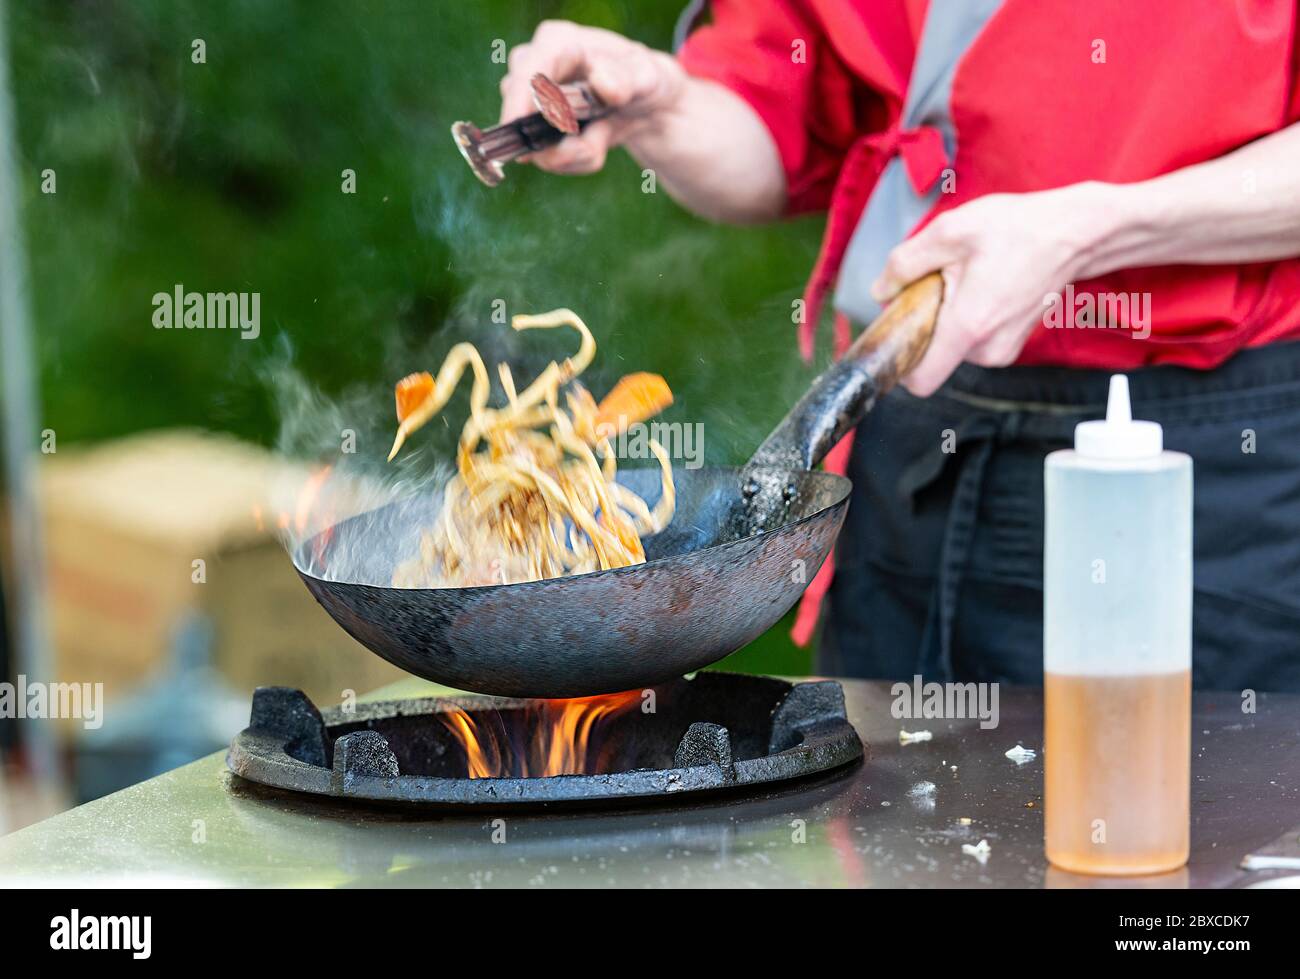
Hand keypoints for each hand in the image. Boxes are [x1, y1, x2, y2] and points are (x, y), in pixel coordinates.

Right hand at [499, 20, 685, 174]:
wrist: (644, 106)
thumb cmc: (643, 80)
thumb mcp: (646, 76)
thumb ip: (626, 78)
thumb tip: (602, 82)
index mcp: (558, 42)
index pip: (528, 70)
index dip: (520, 100)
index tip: (521, 128)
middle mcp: (534, 67)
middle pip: (520, 112)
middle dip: (562, 138)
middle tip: (602, 133)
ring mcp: (529, 99)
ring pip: (535, 144)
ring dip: (577, 152)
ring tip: (605, 131)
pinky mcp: (534, 128)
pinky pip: (547, 158)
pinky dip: (577, 159)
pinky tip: (596, 140)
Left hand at [870, 184, 1108, 395]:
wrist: (1074, 233)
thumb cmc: (1018, 229)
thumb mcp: (949, 232)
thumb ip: (904, 264)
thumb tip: (880, 292)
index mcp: (967, 328)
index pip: (919, 381)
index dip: (899, 360)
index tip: (899, 330)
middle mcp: (987, 350)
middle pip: (931, 357)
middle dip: (925, 325)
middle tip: (940, 284)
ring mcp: (1002, 351)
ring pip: (951, 348)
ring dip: (948, 319)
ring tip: (968, 280)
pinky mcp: (1011, 345)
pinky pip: (972, 341)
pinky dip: (967, 319)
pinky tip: (983, 287)